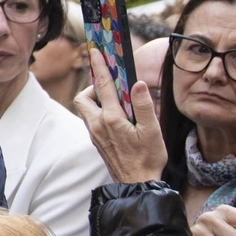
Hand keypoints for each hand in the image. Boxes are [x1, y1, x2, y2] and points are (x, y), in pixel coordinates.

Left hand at [73, 63, 166, 184]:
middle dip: (93, 86)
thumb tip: (138, 84)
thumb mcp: (152, 131)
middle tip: (111, 86)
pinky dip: (98, 111)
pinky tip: (116, 115)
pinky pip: (91, 119)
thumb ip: (144, 105)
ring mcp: (94, 133)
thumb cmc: (147, 158)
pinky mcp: (96, 140)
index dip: (100, 66)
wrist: (136, 183)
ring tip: (116, 101)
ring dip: (95, 100)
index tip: (95, 51)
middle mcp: (97, 124)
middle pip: (83, 97)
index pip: (103, 86)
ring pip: (85, 109)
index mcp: (111, 118)